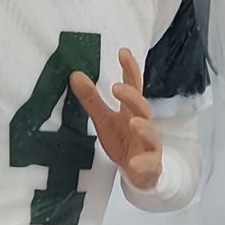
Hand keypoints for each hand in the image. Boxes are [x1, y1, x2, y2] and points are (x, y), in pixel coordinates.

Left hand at [70, 47, 160, 190]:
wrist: (138, 173)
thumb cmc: (122, 140)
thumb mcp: (104, 120)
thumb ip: (91, 99)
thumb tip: (74, 74)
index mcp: (131, 111)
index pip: (133, 86)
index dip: (130, 69)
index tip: (123, 52)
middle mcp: (143, 124)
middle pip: (142, 107)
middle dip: (132, 97)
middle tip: (117, 88)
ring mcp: (149, 145)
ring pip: (150, 134)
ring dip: (143, 128)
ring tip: (133, 123)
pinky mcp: (150, 165)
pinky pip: (149, 164)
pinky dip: (143, 164)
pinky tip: (135, 164)